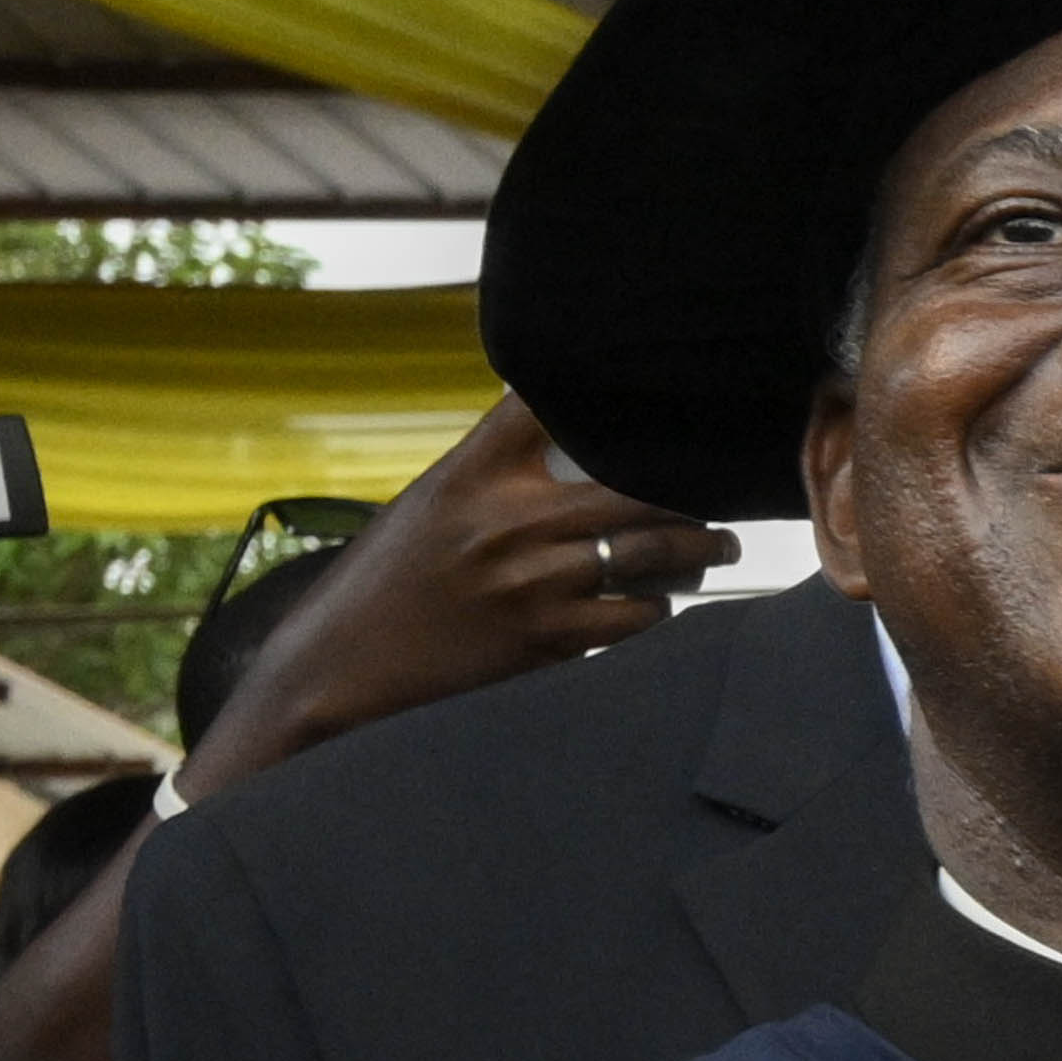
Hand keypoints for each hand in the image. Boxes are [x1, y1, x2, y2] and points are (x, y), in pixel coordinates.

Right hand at [190, 396, 728, 794]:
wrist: (343, 663)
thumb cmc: (389, 578)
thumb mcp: (432, 501)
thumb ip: (496, 465)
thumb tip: (563, 425)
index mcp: (475, 474)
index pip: (548, 406)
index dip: (616, 397)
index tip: (667, 403)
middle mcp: (511, 522)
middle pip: (636, 490)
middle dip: (691, 498)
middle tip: (718, 501)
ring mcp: (534, 585)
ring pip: (649, 559)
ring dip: (694, 555)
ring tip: (716, 550)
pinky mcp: (546, 642)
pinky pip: (631, 621)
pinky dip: (656, 610)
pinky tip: (661, 604)